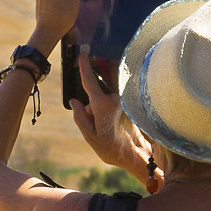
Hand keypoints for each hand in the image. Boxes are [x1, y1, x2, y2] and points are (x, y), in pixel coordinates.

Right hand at [72, 49, 161, 188]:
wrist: (135, 155)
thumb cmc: (111, 148)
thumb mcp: (89, 136)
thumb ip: (80, 117)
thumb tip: (74, 101)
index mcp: (103, 105)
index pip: (90, 81)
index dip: (84, 66)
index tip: (82, 54)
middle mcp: (116, 99)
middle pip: (107, 74)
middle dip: (100, 64)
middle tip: (93, 58)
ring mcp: (125, 100)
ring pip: (114, 82)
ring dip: (108, 77)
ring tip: (101, 87)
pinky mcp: (131, 103)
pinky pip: (120, 90)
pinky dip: (114, 88)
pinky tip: (110, 99)